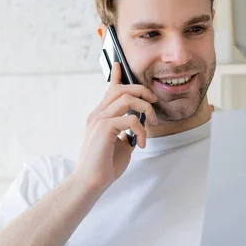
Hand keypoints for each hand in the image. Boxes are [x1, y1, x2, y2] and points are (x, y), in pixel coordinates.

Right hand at [74, 62, 157, 192]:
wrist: (91, 182)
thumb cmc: (104, 166)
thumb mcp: (121, 145)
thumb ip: (128, 132)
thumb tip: (140, 126)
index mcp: (100, 116)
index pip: (109, 90)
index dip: (116, 76)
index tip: (119, 64)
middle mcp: (97, 114)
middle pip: (121, 89)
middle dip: (142, 91)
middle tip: (154, 103)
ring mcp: (99, 120)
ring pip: (127, 99)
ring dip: (145, 108)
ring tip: (152, 123)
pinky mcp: (104, 128)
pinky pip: (130, 119)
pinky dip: (142, 129)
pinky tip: (142, 142)